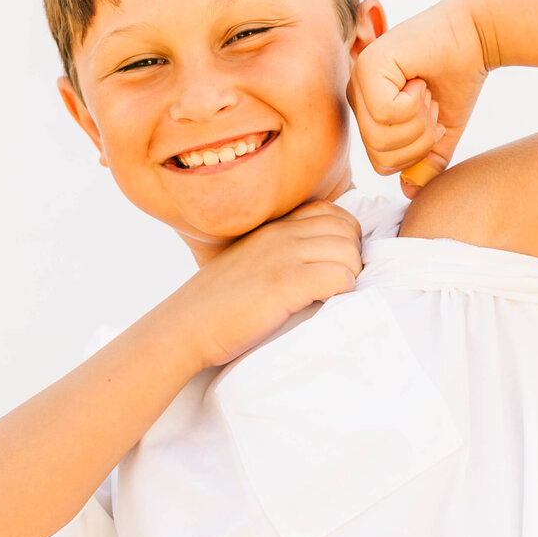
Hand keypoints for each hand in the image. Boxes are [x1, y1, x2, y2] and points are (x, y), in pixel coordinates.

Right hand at [171, 199, 362, 368]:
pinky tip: (326, 303)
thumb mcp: (248, 263)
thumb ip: (277, 254)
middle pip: (347, 228)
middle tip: (339, 283)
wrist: (184, 325)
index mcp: (272, 228)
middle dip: (353, 256)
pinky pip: (339, 276)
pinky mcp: (285, 283)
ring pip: (348, 252)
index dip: (344, 237)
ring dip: (350, 276)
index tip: (335, 264)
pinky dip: (343, 292)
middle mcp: (280, 235)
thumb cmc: (215, 305)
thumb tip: (314, 265)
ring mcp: (283, 256)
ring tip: (333, 296)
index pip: (329, 211)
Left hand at [346, 0, 489, 197]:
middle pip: (380, 156)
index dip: (417, 152)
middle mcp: (357, 95)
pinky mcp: (368, 65)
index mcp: (368, 112)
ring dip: (418, 121)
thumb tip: (410, 193)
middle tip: (431, 106)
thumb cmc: (457, 80)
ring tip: (425, 92)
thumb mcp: (441, 133)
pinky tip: (419, 80)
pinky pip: (386, 113)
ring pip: (381, 137)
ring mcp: (358, 79)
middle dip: (419, 140)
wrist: (475, 36)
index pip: (382, 164)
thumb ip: (425, 163)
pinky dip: (414, 104)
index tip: (431, 118)